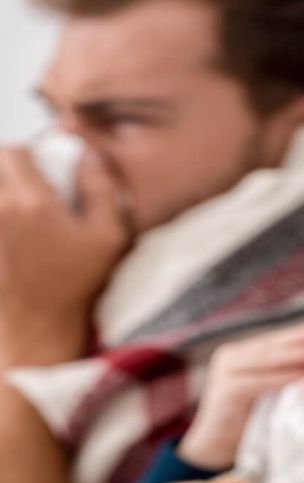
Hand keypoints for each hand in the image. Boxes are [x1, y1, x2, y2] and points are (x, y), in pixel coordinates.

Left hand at [0, 147, 128, 363]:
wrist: (36, 327)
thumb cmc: (75, 286)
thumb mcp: (109, 239)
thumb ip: (102, 190)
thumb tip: (90, 155)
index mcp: (34, 203)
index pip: (14, 152)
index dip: (29, 157)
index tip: (41, 172)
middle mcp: (0, 210)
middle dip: (10, 174)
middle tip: (29, 194)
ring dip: (4, 198)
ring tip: (18, 216)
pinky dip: (1, 221)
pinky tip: (12, 237)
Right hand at [179, 322, 303, 467]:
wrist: (219, 442)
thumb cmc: (249, 415)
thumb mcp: (265, 388)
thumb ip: (281, 372)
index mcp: (239, 353)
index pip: (273, 339)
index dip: (298, 333)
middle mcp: (229, 357)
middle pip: (271, 346)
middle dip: (299, 339)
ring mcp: (224, 373)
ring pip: (265, 360)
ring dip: (295, 356)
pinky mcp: (225, 391)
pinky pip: (258, 382)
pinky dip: (281, 378)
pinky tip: (301, 377)